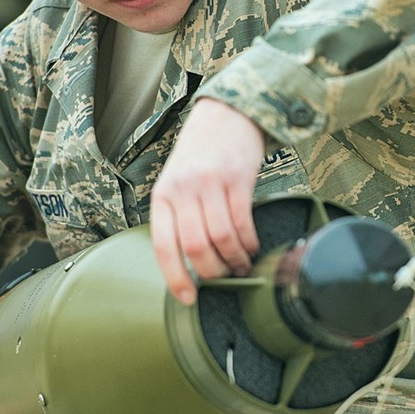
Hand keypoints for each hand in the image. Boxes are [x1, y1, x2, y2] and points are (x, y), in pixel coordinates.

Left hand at [151, 98, 264, 302]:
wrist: (226, 114)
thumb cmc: (201, 154)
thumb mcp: (177, 182)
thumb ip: (179, 216)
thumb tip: (189, 262)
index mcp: (162, 196)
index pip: (164, 247)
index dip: (175, 278)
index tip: (188, 299)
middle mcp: (183, 189)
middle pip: (196, 247)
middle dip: (213, 272)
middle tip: (225, 279)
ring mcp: (210, 183)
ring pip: (221, 239)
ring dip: (234, 260)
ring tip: (242, 266)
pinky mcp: (237, 178)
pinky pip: (242, 222)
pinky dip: (248, 242)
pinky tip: (252, 247)